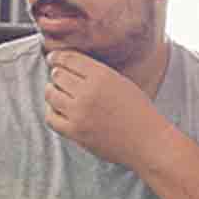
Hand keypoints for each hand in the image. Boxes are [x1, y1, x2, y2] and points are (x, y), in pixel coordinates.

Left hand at [43, 50, 171, 168]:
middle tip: (59, 78)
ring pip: (51, 94)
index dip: (57, 57)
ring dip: (52, 91)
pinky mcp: (75, 132)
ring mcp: (79, 113)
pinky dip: (52, 112)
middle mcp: (88, 92)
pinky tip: (59, 110)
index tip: (53, 59)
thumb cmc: (138, 111)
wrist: (146, 141)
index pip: (68, 59)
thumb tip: (68, 66)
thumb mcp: (120, 82)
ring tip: (57, 93)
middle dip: (57, 75)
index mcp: (102, 76)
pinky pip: (51, 118)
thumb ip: (96, 73)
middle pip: (57, 75)